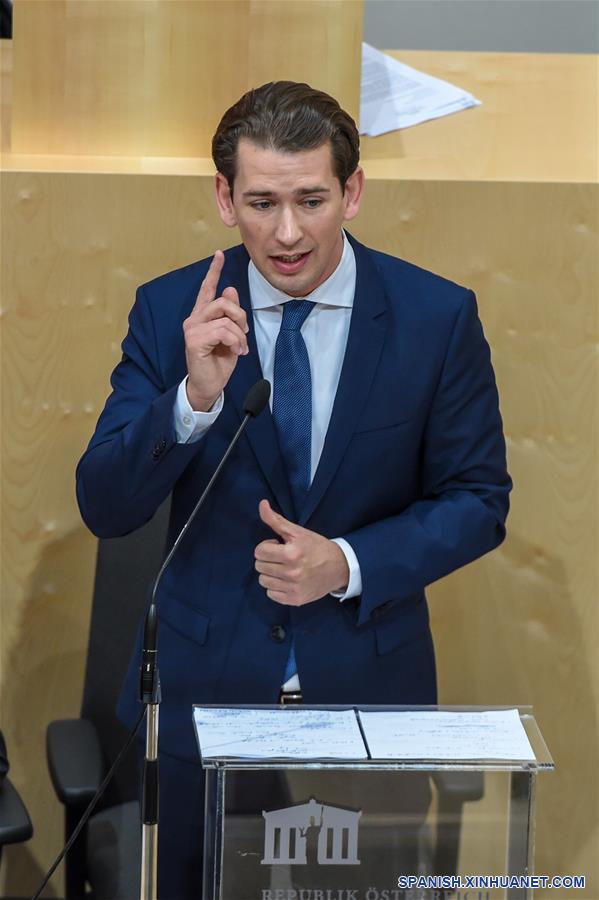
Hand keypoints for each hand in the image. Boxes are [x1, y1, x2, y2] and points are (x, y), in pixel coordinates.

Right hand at [182, 250, 248, 410]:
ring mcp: (192, 328)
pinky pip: (223, 331)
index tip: (219, 255)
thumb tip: (230, 290)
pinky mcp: (194, 340)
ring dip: (239, 334)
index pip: (207, 289)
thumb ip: (230, 314)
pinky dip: (235, 341)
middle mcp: (194, 319)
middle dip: (240, 316)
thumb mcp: (231, 336)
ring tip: (240, 348)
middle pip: (222, 302)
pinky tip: (236, 352)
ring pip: (225, 317)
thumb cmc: (218, 362)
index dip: (214, 271)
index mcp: (203, 316)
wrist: (208, 385)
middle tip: (245, 333)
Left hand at [254, 500, 349, 605]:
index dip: (267, 547)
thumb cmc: (317, 547)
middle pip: (259, 566)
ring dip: (270, 574)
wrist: (340, 567)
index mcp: (291, 553)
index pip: (259, 552)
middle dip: (268, 560)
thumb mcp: (298, 532)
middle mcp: (292, 573)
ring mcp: (294, 588)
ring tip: (284, 569)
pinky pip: (271, 594)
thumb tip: (262, 504)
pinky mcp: (296, 599)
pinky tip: (287, 580)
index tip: (278, 546)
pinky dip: (276, 588)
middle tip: (282, 557)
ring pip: (263, 581)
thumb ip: (276, 520)